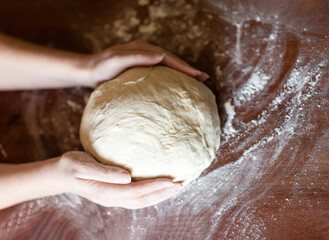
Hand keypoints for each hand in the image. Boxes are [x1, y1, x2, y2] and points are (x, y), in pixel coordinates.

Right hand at [56, 151, 181, 208]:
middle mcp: (113, 198)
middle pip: (143, 200)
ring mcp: (114, 198)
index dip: (155, 187)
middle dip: (162, 194)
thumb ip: (104, 172)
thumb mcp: (83, 165)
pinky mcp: (114, 194)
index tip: (172, 181)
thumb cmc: (71, 166)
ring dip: (159, 196)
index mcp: (107, 192)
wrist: (61, 175)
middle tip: (181, 185)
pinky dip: (150, 194)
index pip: (136, 191)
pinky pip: (136, 197)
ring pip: (141, 201)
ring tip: (175, 188)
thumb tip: (127, 177)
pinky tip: (157, 187)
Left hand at [84, 39, 208, 86]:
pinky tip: (177, 85)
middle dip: (188, 69)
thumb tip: (161, 56)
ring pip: (168, 66)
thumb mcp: (116, 61)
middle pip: (172, 60)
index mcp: (143, 49)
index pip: (168, 57)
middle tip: (204, 78)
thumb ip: (137, 57)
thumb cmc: (101, 68)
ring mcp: (144, 60)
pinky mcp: (141, 69)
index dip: (184, 66)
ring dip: (182, 73)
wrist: (89, 72)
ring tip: (196, 81)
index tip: (198, 75)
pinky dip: (171, 77)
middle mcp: (146, 52)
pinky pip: (160, 72)